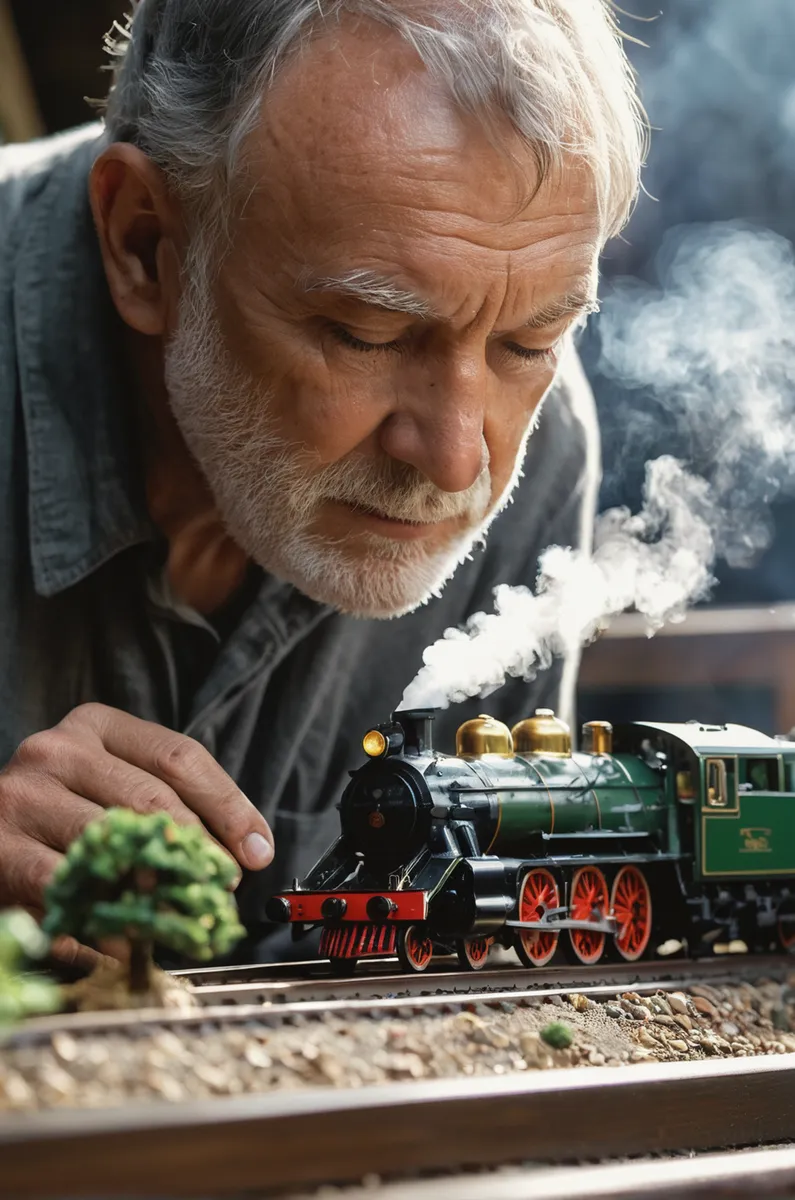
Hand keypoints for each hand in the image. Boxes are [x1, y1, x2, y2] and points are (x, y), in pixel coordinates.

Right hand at [0, 704, 272, 966]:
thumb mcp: (108, 786)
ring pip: (113, 841)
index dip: (228, 805)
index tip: (257, 848)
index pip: (179, 757)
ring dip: (159, 885)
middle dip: (201, 849)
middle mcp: (57, 750)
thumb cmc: (56, 812)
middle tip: (225, 886)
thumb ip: (166, 804)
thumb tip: (246, 849)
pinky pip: (67, 888)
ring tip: (187, 912)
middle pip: (152, 798)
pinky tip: (129, 939)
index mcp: (96, 726)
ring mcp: (24, 796)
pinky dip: (105, 919)